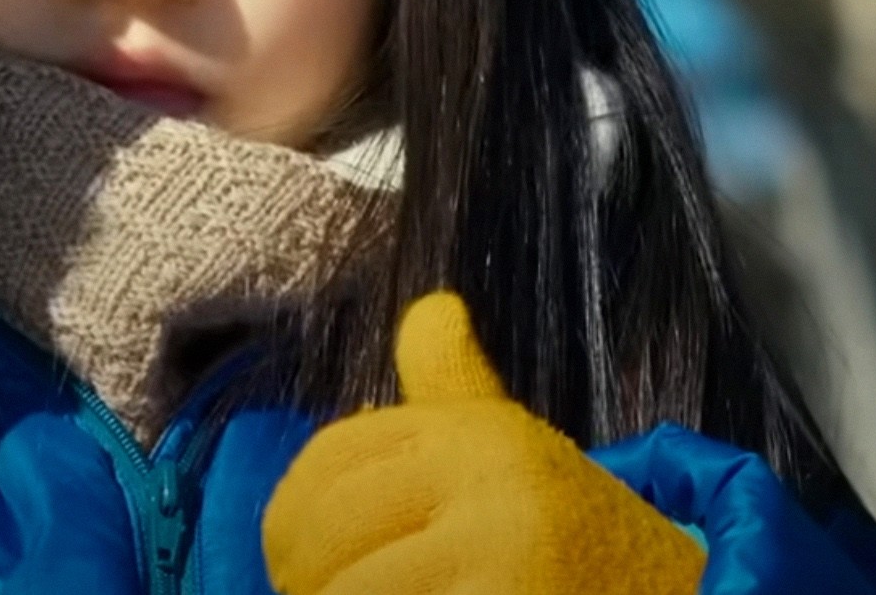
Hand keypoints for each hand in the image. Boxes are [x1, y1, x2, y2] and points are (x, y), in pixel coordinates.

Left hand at [262, 292, 708, 594]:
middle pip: (325, 532)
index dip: (292, 518)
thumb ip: (455, 388)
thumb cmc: (583, 540)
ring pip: (348, 592)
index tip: (296, 560)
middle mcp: (486, 475)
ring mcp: (502, 550)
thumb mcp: (518, 452)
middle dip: (305, 579)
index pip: (330, 459)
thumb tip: (430, 309)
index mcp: (474, 429)